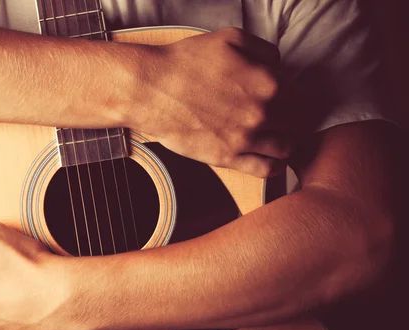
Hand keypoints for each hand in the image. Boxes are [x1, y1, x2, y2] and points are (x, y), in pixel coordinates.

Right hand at [132, 27, 301, 176]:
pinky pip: (266, 170)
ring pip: (287, 148)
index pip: (300, 95)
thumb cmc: (185, 63)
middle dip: (292, 118)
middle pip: (297, 122)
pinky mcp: (227, 158)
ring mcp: (246, 139)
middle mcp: (262, 114)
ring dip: (286, 141)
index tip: (284, 97)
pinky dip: (274, 165)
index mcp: (268, 83)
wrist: (151, 90)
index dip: (293, 94)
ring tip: (276, 136)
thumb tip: (279, 65)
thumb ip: (265, 50)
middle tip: (281, 116)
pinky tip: (270, 158)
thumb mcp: (230, 38)